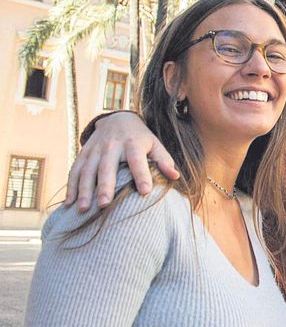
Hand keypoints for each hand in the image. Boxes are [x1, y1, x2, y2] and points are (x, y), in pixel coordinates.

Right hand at [65, 111, 179, 211]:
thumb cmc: (141, 138)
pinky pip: (75, 170)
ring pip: (87, 170)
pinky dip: (71, 186)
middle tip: (104, 204)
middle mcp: (112, 146)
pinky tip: (69, 203)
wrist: (118, 119)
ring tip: (83, 208)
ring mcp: (95, 149)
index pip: (137, 160)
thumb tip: (175, 176)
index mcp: (133, 143)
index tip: (145, 192)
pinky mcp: (83, 153)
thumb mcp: (155, 144)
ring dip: (84, 189)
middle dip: (105, 186)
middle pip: (107, 167)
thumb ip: (164, 160)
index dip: (142, 175)